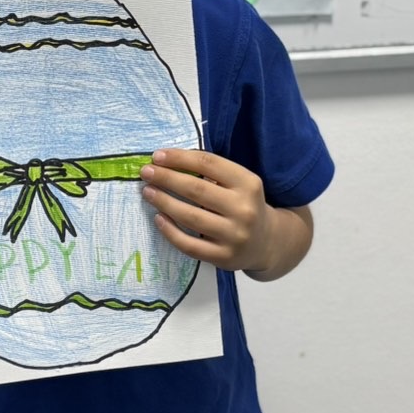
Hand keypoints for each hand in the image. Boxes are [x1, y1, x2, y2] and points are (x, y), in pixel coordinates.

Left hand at [141, 149, 274, 271]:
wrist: (267, 242)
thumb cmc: (245, 205)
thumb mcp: (240, 183)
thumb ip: (213, 172)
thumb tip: (169, 161)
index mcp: (249, 184)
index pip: (209, 164)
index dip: (180, 158)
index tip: (158, 155)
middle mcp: (244, 209)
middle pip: (196, 189)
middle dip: (166, 178)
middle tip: (146, 172)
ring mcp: (234, 236)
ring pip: (190, 216)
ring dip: (164, 202)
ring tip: (148, 192)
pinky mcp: (223, 257)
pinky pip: (189, 244)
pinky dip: (170, 231)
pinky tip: (158, 218)